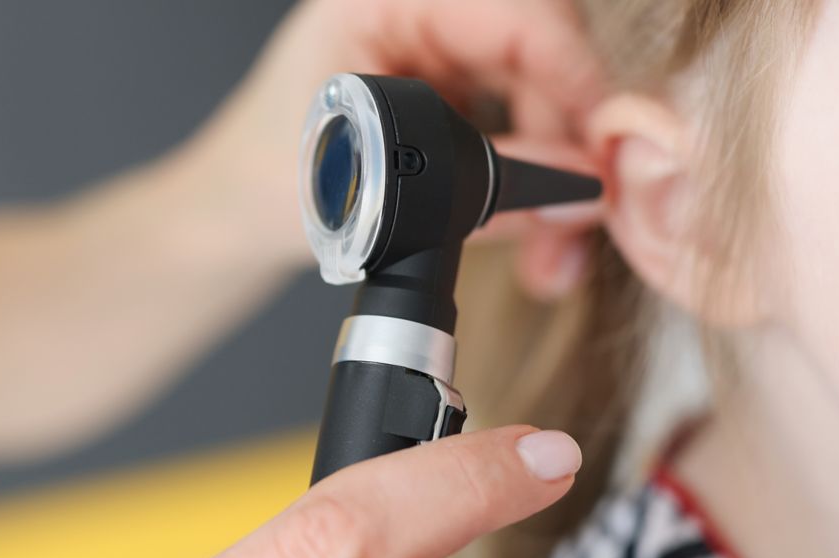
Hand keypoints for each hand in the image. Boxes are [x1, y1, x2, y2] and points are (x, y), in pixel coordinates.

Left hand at [178, 0, 606, 297]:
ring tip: (552, 252)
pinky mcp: (456, 86)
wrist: (236, 214)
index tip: (602, 147)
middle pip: (544, 53)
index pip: (518, 11)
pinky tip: (536, 231)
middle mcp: (422, 9)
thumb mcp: (370, 187)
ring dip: (560, 174)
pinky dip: (538, 178)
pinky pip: (528, 118)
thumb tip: (578, 185)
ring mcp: (442, 44)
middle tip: (578, 220)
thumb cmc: (266, 182)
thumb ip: (481, 181)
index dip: (575, 77)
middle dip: (570, 143)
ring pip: (547, 93)